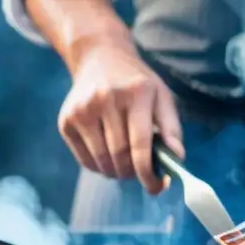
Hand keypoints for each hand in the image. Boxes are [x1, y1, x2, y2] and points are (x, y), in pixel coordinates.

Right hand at [58, 36, 183, 194]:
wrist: (100, 57)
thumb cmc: (137, 84)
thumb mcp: (161, 97)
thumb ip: (172, 128)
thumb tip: (177, 159)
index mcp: (136, 93)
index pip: (140, 145)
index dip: (148, 173)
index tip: (156, 186)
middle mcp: (105, 99)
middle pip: (120, 157)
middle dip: (133, 174)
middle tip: (142, 174)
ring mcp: (82, 109)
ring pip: (102, 162)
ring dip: (117, 173)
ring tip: (126, 164)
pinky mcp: (66, 120)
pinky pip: (85, 161)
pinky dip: (100, 167)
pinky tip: (109, 156)